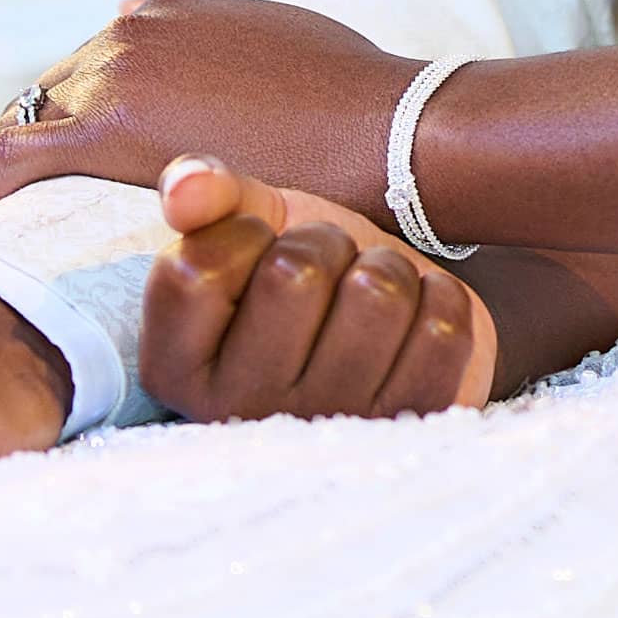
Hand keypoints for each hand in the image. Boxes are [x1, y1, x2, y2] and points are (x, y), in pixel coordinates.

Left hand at [0, 0, 412, 216]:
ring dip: (13, 172)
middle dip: (38, 150)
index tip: (67, 170)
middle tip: (30, 210)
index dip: (72, 123)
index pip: (89, 69)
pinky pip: (6, 161)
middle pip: (48, 97)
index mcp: (164, 11)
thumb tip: (135, 11)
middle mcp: (127, 31)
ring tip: (6, 226)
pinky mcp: (103, 132)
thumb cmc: (351, 103)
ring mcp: (111, 76)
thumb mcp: (275, 37)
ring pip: (23, 125)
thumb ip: (209, 35)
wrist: (387, 132)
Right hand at [140, 160, 495, 422]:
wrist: (383, 320)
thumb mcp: (247, 224)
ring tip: (367, 292)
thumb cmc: (302, 271)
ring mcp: (329, 428)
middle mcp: (244, 414)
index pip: (196, 268)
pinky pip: (442, 327)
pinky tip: (411, 318)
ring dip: (384, 268)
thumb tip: (184, 189)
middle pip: (295, 274)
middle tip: (324, 268)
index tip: (259, 249)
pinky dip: (437, 296)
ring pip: (377, 294)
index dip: (244, 233)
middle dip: (324, 243)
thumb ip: (205, 194)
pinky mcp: (409, 424)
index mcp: (175, 367)